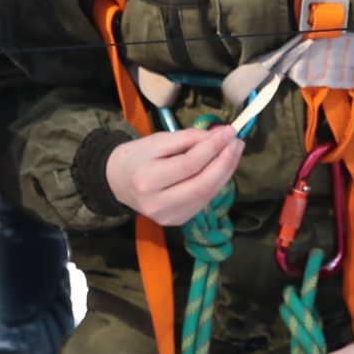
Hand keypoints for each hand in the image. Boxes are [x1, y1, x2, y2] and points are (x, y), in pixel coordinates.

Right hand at [104, 127, 243, 225]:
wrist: (116, 182)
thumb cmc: (136, 157)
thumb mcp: (157, 140)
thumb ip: (188, 138)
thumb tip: (220, 136)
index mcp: (148, 179)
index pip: (189, 164)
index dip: (213, 148)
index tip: (229, 131)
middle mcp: (158, 204)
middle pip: (202, 184)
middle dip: (225, 162)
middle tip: (237, 142)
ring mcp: (169, 217)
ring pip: (207, 195)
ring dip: (226, 172)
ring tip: (234, 152)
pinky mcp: (177, 222)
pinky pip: (203, 201)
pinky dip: (217, 183)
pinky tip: (221, 168)